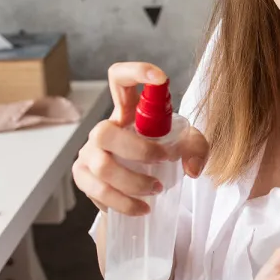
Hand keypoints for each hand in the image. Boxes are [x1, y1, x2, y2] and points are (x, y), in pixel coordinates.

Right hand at [72, 62, 208, 214]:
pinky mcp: (83, 177)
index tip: (161, 78)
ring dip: (133, 182)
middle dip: (139, 150)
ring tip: (157, 189)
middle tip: (165, 160)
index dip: (136, 72)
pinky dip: (124, 203)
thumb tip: (192, 168)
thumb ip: (196, 149)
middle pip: (105, 131)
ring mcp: (89, 152)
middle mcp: (104, 129)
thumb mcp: (187, 147)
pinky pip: (98, 191)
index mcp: (127, 111)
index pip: (119, 79)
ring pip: (102, 166)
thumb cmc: (162, 157)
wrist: (142, 189)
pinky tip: (142, 208)